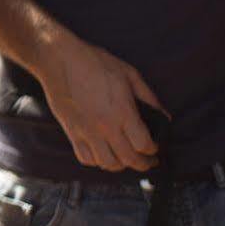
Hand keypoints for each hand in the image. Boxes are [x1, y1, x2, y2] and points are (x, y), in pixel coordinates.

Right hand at [40, 38, 161, 171]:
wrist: (59, 60)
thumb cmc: (95, 63)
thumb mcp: (129, 74)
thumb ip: (149, 98)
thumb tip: (164, 117)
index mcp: (122, 112)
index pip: (143, 144)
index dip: (153, 149)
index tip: (155, 147)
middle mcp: (105, 126)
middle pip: (129, 159)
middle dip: (143, 164)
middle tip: (148, 161)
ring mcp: (87, 132)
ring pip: (108, 164)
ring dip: (121, 165)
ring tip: (126, 158)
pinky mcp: (72, 132)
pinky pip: (86, 158)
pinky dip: (97, 161)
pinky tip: (103, 153)